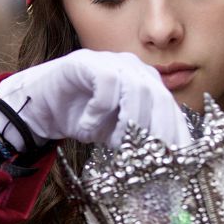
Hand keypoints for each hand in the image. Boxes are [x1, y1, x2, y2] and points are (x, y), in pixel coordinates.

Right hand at [0, 50, 192, 148]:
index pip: (169, 106)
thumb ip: (140, 138)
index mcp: (146, 82)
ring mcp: (110, 60)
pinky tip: (87, 128)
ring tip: (115, 144)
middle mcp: (134, 67)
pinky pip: (105, 85)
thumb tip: (165, 162)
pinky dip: (99, 112)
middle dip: (156, 129)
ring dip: (128, 122)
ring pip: (135, 89)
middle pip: (158, 96)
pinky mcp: (86, 61)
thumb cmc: (83, 119)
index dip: (176, 131)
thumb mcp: (116, 133)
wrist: (42, 108)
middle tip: (149, 155)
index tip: (180, 159)